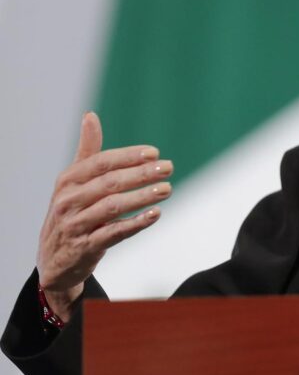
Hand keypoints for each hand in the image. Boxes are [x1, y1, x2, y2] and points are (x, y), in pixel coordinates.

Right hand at [36, 112, 172, 320]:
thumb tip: (90, 115)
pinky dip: (135, 223)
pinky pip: (113, 233)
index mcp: (68, 180)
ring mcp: (75, 224)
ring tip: (167, 189)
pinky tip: (155, 214)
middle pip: (109, 183)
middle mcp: (68, 200)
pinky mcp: (85, 247)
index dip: (128, 157)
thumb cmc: (72, 212)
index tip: (154, 153)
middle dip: (141, 174)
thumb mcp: (74, 181)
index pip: (101, 163)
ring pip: (112, 207)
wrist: (53, 259)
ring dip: (142, 197)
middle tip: (168, 168)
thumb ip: (88, 151)